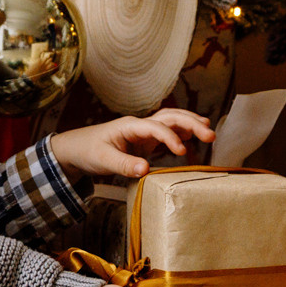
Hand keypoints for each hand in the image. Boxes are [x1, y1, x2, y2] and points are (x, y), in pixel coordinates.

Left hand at [47, 108, 215, 180]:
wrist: (74, 149)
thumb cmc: (87, 151)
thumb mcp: (102, 160)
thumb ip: (123, 165)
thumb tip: (146, 169)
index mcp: (129, 125)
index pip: (156, 127)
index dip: (171, 138)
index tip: (183, 152)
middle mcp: (139, 125)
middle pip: (170, 117)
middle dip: (191, 123)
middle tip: (210, 135)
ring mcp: (143, 132)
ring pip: (171, 122)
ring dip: (190, 125)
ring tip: (209, 132)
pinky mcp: (144, 142)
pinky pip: (167, 134)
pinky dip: (182, 135)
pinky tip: (193, 141)